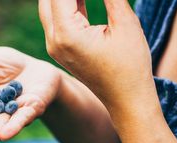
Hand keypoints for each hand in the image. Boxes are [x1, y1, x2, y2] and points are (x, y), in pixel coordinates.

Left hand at [38, 0, 155, 112]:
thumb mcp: (123, 24)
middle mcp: (54, 41)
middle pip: (47, 0)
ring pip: (49, 9)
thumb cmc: (129, 65)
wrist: (124, 98)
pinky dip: (65, 5)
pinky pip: (56, 21)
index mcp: (67, 34)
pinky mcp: (60, 50)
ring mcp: (54, 47)